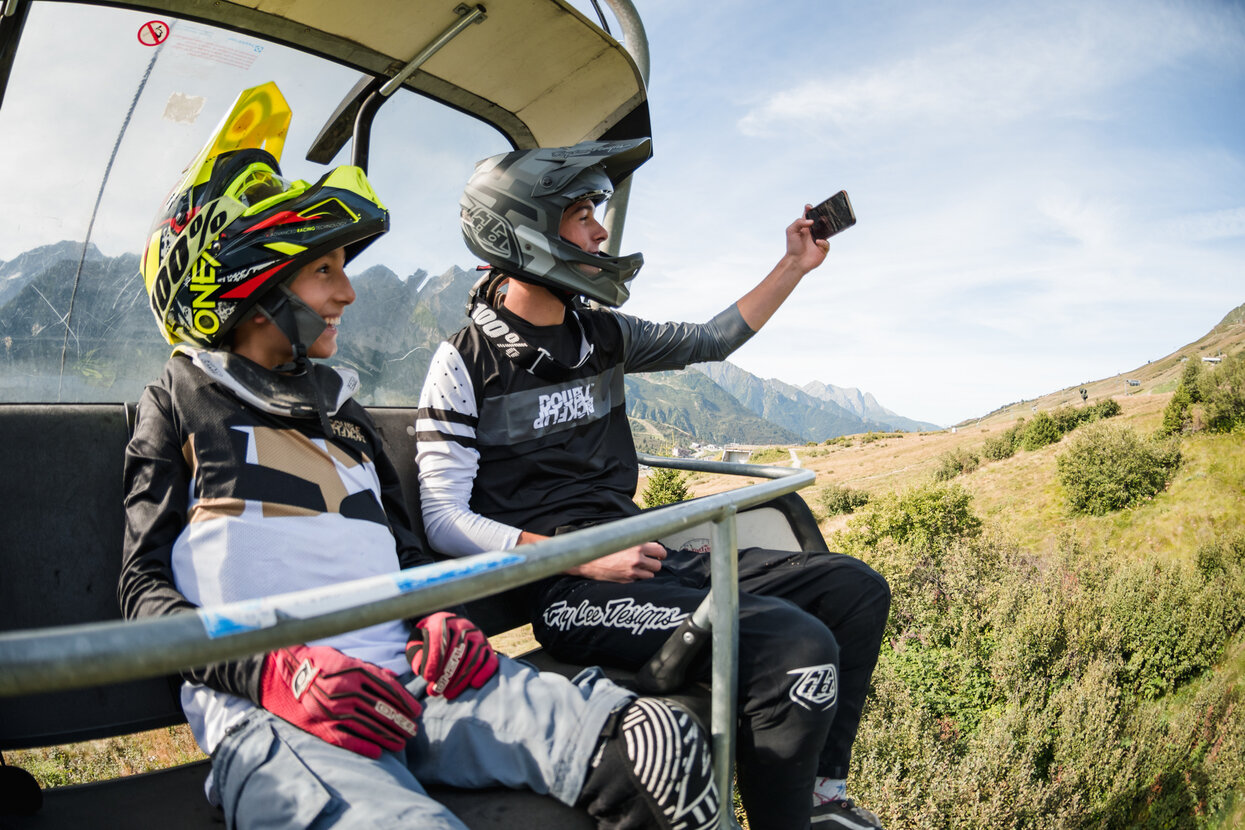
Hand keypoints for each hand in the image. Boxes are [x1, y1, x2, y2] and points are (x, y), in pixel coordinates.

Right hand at [259, 644, 420, 758]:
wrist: (288, 671)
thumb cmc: (323, 663)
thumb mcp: (348, 658)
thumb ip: (372, 670)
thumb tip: (394, 679)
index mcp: (356, 672)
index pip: (389, 690)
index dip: (405, 702)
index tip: (417, 712)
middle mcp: (347, 691)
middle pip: (382, 710)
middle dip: (401, 722)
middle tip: (413, 730)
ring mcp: (334, 709)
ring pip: (368, 726)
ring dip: (388, 736)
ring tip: (402, 742)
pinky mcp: (322, 724)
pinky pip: (347, 738)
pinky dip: (364, 746)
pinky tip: (378, 752)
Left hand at [407, 612, 498, 698]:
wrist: (448, 631)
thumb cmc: (429, 640)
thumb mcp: (418, 642)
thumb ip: (416, 653)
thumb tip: (422, 669)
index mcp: (442, 621)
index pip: (439, 640)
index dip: (433, 661)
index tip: (427, 678)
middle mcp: (463, 626)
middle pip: (457, 652)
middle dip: (445, 675)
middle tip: (436, 691)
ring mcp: (478, 636)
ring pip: (473, 659)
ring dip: (460, 680)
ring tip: (448, 694)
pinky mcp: (488, 647)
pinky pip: (490, 661)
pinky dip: (483, 673)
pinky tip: (473, 685)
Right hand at [567, 542, 666, 582]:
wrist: (588, 561)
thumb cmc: (603, 547)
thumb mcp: (620, 538)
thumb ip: (635, 541)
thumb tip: (647, 542)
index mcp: (637, 545)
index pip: (660, 551)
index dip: (660, 554)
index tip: (658, 555)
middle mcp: (637, 559)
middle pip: (657, 565)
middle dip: (653, 564)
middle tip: (648, 563)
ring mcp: (632, 572)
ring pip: (650, 575)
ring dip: (646, 573)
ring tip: (637, 569)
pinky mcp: (627, 581)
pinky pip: (639, 581)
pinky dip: (636, 578)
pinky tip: (629, 573)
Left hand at [787, 207, 830, 271]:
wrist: (796, 262)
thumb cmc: (792, 247)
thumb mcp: (791, 231)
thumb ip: (799, 222)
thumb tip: (811, 221)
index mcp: (805, 227)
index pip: (809, 215)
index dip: (810, 210)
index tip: (809, 207)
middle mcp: (813, 232)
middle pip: (821, 221)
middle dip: (824, 216)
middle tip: (824, 213)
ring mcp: (819, 240)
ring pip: (828, 231)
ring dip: (828, 227)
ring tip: (825, 225)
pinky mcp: (823, 249)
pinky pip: (827, 243)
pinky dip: (823, 242)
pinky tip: (817, 242)